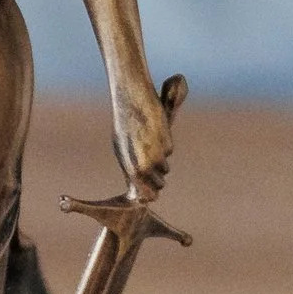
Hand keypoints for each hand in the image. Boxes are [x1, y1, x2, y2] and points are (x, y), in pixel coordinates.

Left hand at [111, 75, 175, 200]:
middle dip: (159, 177)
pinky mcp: (166, 145)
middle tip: (153, 164)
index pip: (145, 194)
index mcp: (128, 167)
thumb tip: (137, 187)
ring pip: (165, 168)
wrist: (131, 99)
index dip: (151, 194)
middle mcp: (142, 165)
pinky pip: (169, 151)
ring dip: (161, 159)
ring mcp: (155, 156)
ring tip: (149, 141)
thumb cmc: (125, 123)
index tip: (154, 194)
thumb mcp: (123, 147)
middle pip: (160, 184)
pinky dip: (165, 143)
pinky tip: (155, 131)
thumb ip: (131, 166)